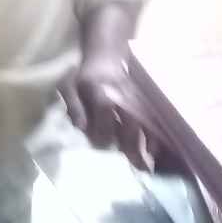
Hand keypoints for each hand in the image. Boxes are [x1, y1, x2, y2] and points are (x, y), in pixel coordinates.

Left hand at [60, 53, 158, 171]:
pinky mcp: (140, 102)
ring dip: (144, 143)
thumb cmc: (83, 76)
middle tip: (131, 165)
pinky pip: (149, 120)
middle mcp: (120, 93)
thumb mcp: (68, 86)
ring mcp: (133, 97)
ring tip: (144, 166)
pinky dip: (153, 136)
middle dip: (130, 142)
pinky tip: (152, 153)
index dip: (103, 125)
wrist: (105, 56)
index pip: (105, 106)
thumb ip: (74, 105)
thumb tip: (81, 127)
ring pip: (142, 121)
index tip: (100, 143)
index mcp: (99, 87)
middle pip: (130, 117)